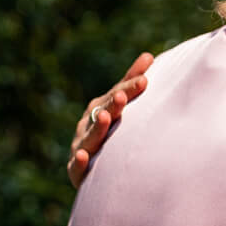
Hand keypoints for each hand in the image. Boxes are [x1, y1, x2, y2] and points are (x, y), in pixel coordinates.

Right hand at [68, 52, 153, 186]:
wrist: (91, 170)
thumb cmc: (109, 133)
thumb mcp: (119, 108)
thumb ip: (131, 84)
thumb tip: (149, 55)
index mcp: (100, 108)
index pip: (116, 95)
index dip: (129, 88)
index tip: (145, 80)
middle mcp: (88, 124)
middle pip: (102, 112)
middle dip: (112, 104)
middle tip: (122, 96)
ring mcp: (81, 145)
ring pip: (90, 136)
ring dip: (97, 127)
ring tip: (105, 117)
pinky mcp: (76, 170)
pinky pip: (77, 166)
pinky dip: (80, 161)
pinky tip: (83, 155)